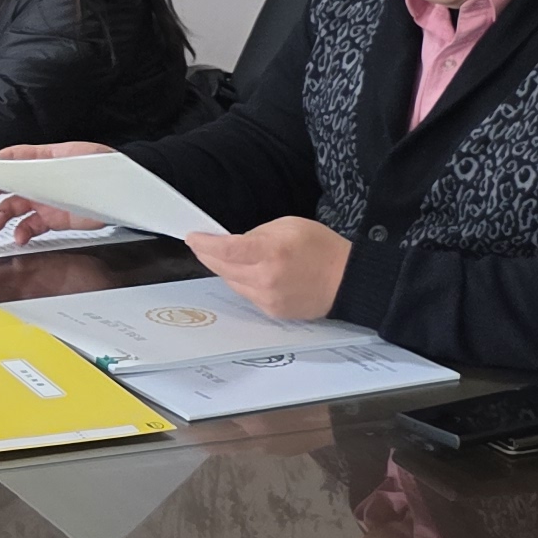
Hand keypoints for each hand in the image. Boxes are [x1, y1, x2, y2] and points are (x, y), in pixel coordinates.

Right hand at [0, 139, 102, 237]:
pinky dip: (22, 232)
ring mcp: (47, 199)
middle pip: (8, 183)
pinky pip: (31, 226)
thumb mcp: (80, 161)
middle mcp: (42, 178)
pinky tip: (19, 237)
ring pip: (15, 207)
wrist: (130, 193)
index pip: (14, 157)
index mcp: (47, 157)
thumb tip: (28, 170)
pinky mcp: (54, 219)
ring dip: (1, 215)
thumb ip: (53, 165)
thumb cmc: (109, 169)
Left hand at [182, 217, 351, 320]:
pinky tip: (243, 272)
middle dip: (208, 255)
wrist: (346, 280)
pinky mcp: (272, 311)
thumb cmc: (321, 248)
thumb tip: (233, 243)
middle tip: (199, 245)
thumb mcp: (289, 225)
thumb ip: (257, 234)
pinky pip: (246, 294)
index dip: (205, 244)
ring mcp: (268, 298)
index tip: (192, 237)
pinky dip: (240, 282)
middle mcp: (266, 278)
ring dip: (223, 269)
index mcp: (271, 252)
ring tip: (221, 256)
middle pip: (223, 268)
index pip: (227, 249)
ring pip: (231, 282)